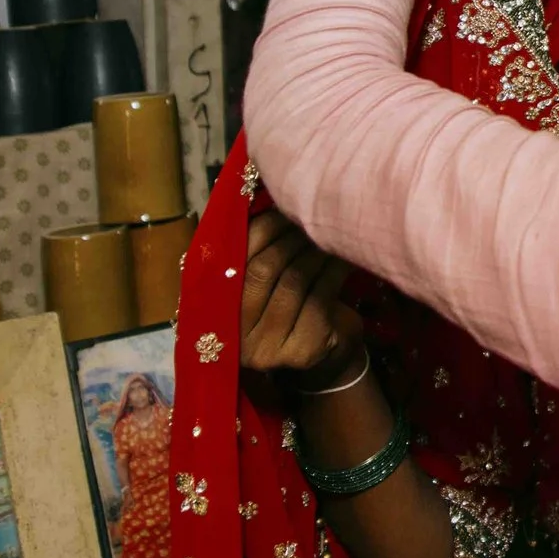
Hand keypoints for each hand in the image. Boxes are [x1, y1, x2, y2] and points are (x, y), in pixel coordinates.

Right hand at [239, 210, 363, 386]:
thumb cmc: (290, 310)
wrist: (322, 359)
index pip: (236, 261)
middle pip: (264, 270)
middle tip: (312, 217)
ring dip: (315, 250)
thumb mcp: (264, 285)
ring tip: (330, 231)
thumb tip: (273, 198)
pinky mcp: (299, 351)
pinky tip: (344, 255)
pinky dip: (335, 270)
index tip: (285, 207)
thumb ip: (256, 254)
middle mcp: (234, 335)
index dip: (263, 229)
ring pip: (294, 281)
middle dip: (291, 237)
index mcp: (214, 311)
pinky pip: (320, 297)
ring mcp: (266, 347)